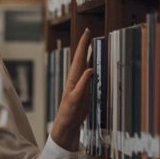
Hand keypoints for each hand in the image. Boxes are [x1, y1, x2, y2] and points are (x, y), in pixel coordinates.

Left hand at [50, 27, 93, 151]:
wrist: (67, 126)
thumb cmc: (69, 113)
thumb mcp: (76, 99)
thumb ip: (83, 84)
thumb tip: (90, 69)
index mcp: (73, 79)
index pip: (79, 58)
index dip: (83, 45)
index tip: (87, 32)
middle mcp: (75, 79)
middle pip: (81, 58)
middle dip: (84, 45)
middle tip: (88, 32)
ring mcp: (79, 84)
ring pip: (83, 65)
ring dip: (86, 54)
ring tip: (90, 43)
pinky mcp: (83, 91)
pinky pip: (87, 75)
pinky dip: (90, 66)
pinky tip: (93, 64)